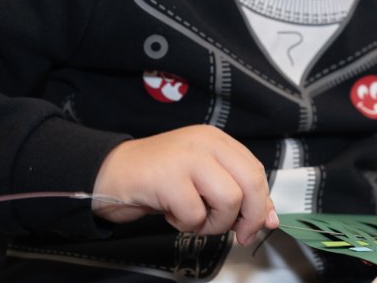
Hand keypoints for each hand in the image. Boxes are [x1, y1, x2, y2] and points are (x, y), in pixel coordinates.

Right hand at [92, 125, 276, 245]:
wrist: (109, 173)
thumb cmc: (157, 179)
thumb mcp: (201, 181)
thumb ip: (235, 193)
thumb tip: (267, 218)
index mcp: (217, 141)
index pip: (255, 171)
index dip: (263, 202)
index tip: (262, 224)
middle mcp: (205, 144)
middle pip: (251, 182)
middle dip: (251, 216)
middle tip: (240, 234)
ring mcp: (187, 158)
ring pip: (229, 199)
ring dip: (214, 222)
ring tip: (193, 218)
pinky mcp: (168, 178)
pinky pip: (195, 213)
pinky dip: (186, 224)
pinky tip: (171, 214)